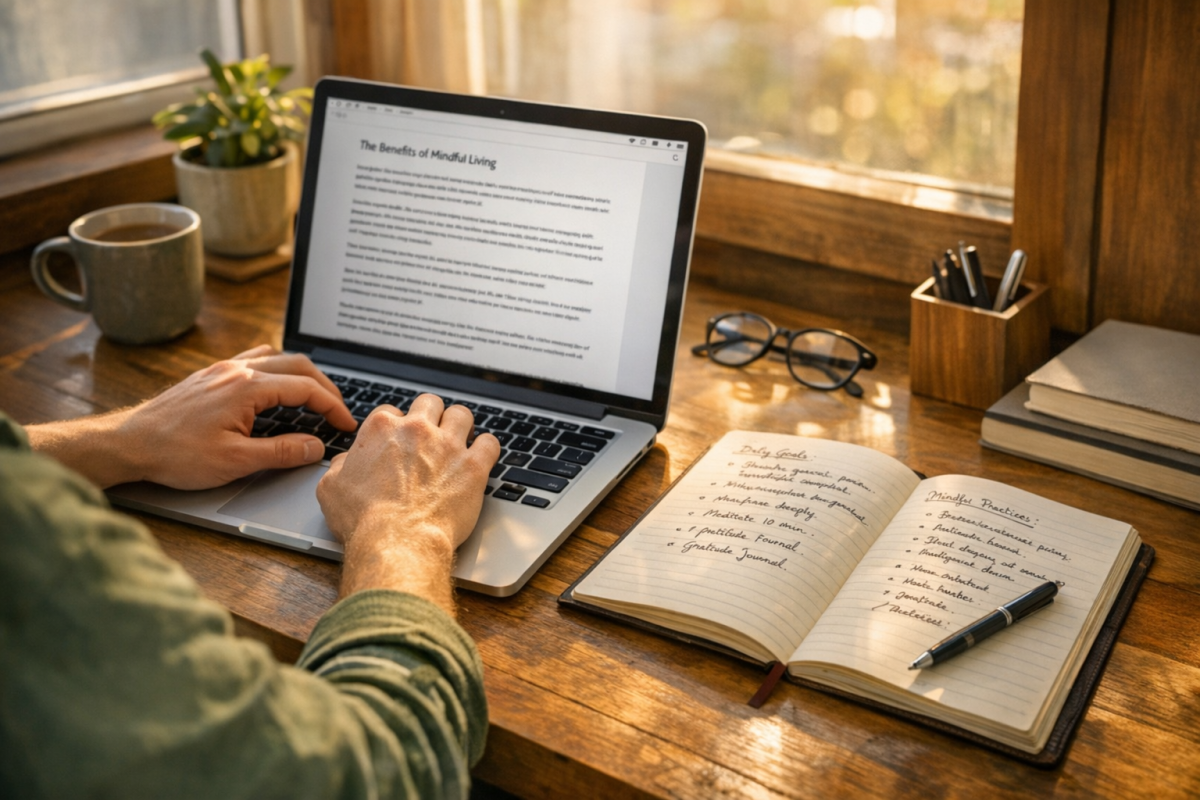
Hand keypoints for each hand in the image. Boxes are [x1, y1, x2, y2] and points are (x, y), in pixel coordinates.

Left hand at [28, 345, 355, 489]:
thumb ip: (282, 452)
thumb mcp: (236, 461)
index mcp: (248, 386)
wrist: (129, 443)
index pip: (305, 388)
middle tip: (339, 410)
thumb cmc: (175, 453)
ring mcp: (222, 368)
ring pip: (276, 356)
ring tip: (315, 394)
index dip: (333, 406)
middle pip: (297, 365)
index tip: (345, 424)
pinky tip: (276, 385)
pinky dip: (277, 368)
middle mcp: (237, 369)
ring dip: (302, 373)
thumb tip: (316, 446)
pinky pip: (254, 359)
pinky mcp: (210, 374)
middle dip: (325, 386)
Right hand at [316, 395, 499, 611]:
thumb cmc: (364, 519)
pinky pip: (490, 443)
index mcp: (381, 429)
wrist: (397, 541)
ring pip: (462, 415)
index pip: (390, 412)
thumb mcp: (331, 489)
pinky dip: (487, 447)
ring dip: (460, 425)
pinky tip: (482, 456)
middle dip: (430, 416)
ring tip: (459, 440)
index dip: (395, 426)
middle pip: (429, 404)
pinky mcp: (473, 466)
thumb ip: (339, 466)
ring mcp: (448, 445)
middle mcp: (416, 430)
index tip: (399, 441)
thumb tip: (345, 462)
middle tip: (430, 435)